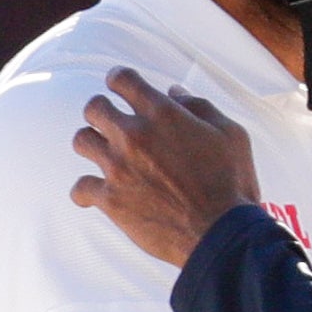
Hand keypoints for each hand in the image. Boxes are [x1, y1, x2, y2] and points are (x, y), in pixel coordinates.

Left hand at [70, 67, 262, 265]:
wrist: (220, 233)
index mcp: (162, 114)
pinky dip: (85, 191)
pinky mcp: (110, 200)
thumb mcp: (230, 133)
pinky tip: (96, 194)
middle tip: (111, 122)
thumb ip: (199, 107)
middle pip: (93, 107)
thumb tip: (174, 92)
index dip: (118, 79)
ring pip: (81, 141)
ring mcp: (118, 167)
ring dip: (91, 144)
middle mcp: (134, 136)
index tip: (118, 85)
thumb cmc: (231, 182)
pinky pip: (80, 188)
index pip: (123, 79)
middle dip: (101, 111)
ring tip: (104, 154)